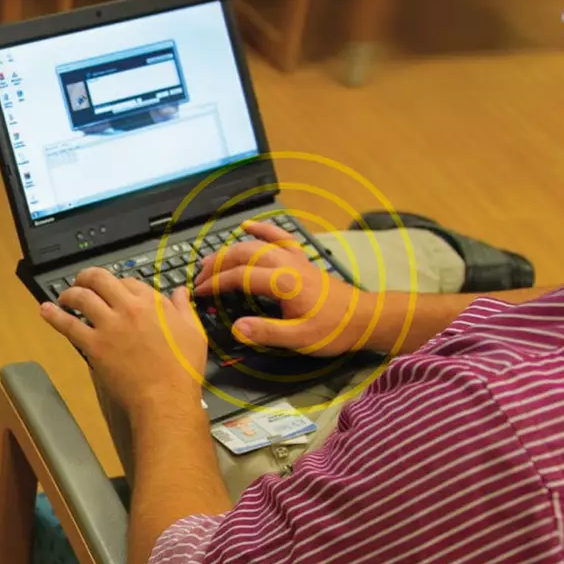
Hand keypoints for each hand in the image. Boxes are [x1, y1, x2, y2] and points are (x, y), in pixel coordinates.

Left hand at [42, 268, 205, 417]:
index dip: (118, 284)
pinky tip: (45, 310)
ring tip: (64, 296)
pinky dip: (54, 316)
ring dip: (69, 293)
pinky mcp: (94, 345)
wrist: (165, 397)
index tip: (114, 292)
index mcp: (152, 303)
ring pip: (81, 297)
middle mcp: (128, 308)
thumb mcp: (194, 332)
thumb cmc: (183, 369)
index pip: (128, 281)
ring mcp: (108, 325)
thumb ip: (183, 308)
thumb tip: (180, 291)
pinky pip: (69, 325)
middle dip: (87, 277)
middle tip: (81, 281)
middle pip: (100, 280)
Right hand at [193, 221, 371, 355]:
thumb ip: (267, 333)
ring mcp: (294, 259)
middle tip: (199, 277)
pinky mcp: (301, 260)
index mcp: (283, 283)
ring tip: (212, 260)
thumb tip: (237, 328)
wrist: (363, 318)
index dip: (216, 283)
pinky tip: (248, 225)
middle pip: (243, 254)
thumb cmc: (334, 330)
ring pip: (256, 244)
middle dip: (217, 264)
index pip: (240, 276)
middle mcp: (286, 265)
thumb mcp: (300, 339)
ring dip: (231, 249)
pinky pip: (279, 237)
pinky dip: (262, 228)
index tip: (200, 292)